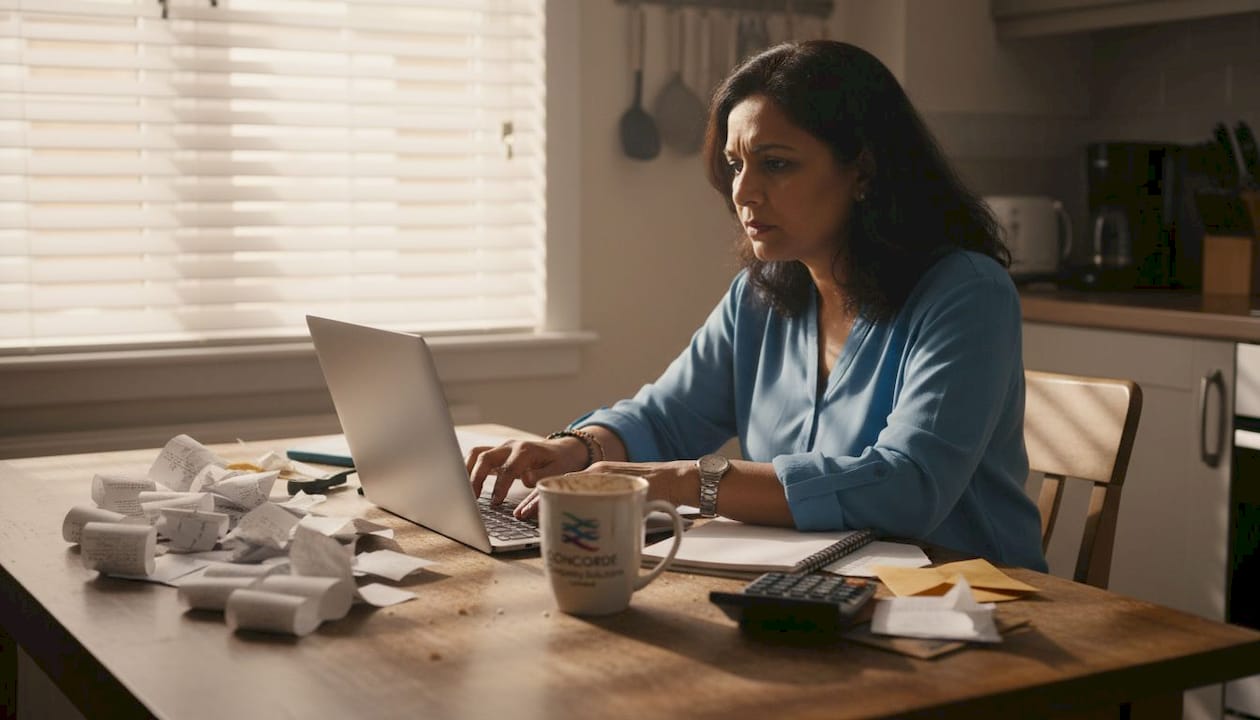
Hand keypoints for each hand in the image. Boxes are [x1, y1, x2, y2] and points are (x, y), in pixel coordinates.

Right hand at [466, 437, 588, 505]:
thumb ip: (542, 476)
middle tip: (472, 499)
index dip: (500, 486)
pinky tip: (464, 483)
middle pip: (485, 457)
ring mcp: (502, 448)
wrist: (563, 449)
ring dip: (467, 470)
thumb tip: (525, 480)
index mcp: (525, 451)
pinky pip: (477, 456)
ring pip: (477, 454)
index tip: (495, 502)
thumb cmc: (561, 462)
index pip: (507, 469)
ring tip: (462, 491)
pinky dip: (468, 467)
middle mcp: (510, 447)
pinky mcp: (498, 453)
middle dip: (475, 478)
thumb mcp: (558, 470)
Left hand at [510, 460, 696, 518]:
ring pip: (565, 486)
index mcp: (595, 480)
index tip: (524, 513)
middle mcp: (594, 475)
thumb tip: (586, 541)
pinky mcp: (613, 480)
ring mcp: (603, 476)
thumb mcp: (624, 507)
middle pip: (557, 486)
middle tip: (520, 515)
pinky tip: (556, 510)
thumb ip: (605, 516)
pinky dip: (568, 500)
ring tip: (527, 513)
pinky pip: (585, 490)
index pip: (560, 487)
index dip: (540, 499)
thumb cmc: (654, 498)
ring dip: (544, 500)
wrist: (678, 482)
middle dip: (535, 501)